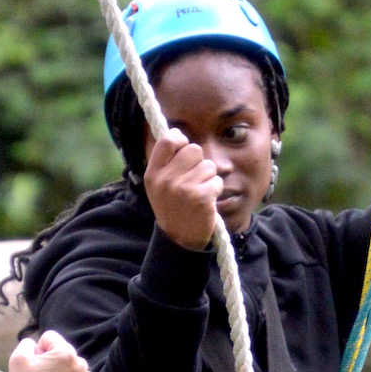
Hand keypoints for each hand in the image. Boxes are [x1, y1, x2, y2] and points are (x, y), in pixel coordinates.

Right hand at [9, 329, 92, 371]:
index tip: (34, 363)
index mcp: (65, 353)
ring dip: (59, 370)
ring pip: (69, 365)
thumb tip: (35, 345)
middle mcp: (80, 363)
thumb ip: (26, 344)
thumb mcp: (18, 360)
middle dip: (49, 359)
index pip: (49, 337)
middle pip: (60, 351)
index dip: (37, 348)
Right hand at [144, 127, 221, 250]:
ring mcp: (183, 189)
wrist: (179, 239)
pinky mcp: (201, 198)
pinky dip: (215, 190)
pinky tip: (206, 201)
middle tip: (193, 180)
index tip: (183, 150)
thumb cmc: (172, 206)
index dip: (180, 140)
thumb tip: (177, 132)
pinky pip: (217, 181)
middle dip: (198, 162)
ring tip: (199, 192)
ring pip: (209, 165)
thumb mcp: (159, 185)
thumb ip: (166, 160)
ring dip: (209, 178)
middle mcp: (166, 180)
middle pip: (194, 149)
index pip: (168, 140)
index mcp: (153, 174)